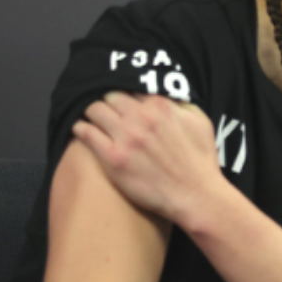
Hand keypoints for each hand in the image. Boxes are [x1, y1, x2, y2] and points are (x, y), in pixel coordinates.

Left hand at [72, 92, 222, 225]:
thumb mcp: (200, 121)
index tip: (122, 99)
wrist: (196, 196)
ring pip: (94, 109)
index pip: (131, 86)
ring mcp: (126, 137)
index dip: (126, 92)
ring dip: (91, 112)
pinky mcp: (113, 158)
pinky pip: (86, 133)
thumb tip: (164, 94)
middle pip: (109, 95)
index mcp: (161, 106)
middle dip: (107, 100)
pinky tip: (82, 130)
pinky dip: (81, 128)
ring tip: (91, 119)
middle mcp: (141, 117)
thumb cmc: (200, 161)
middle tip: (105, 109)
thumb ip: (179, 104)